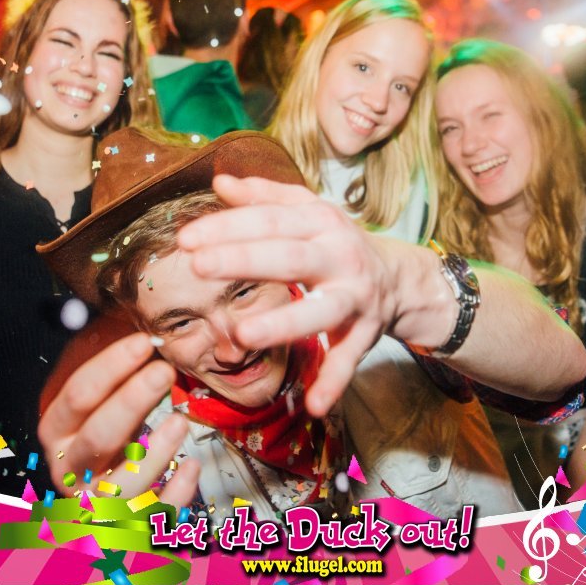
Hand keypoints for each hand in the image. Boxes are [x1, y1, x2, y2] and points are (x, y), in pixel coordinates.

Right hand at [37, 332, 198, 506]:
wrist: (101, 508)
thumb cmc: (105, 447)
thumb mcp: (100, 410)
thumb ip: (114, 379)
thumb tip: (141, 333)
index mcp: (59, 434)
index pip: (78, 395)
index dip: (110, 366)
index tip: (144, 343)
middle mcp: (72, 470)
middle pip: (97, 436)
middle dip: (131, 401)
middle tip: (164, 371)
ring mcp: (98, 503)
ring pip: (121, 483)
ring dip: (153, 452)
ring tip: (180, 421)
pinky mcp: (127, 530)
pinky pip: (152, 516)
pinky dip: (174, 493)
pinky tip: (193, 467)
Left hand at [176, 175, 410, 416]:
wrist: (399, 276)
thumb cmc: (336, 242)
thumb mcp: (307, 211)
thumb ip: (264, 197)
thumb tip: (220, 181)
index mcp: (320, 222)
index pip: (269, 220)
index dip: (228, 227)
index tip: (186, 238)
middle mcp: (340, 255)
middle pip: (290, 257)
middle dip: (244, 261)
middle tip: (199, 267)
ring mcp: (355, 296)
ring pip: (321, 311)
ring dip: (284, 324)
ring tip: (243, 336)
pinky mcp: (365, 333)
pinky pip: (348, 360)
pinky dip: (334, 382)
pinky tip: (313, 404)